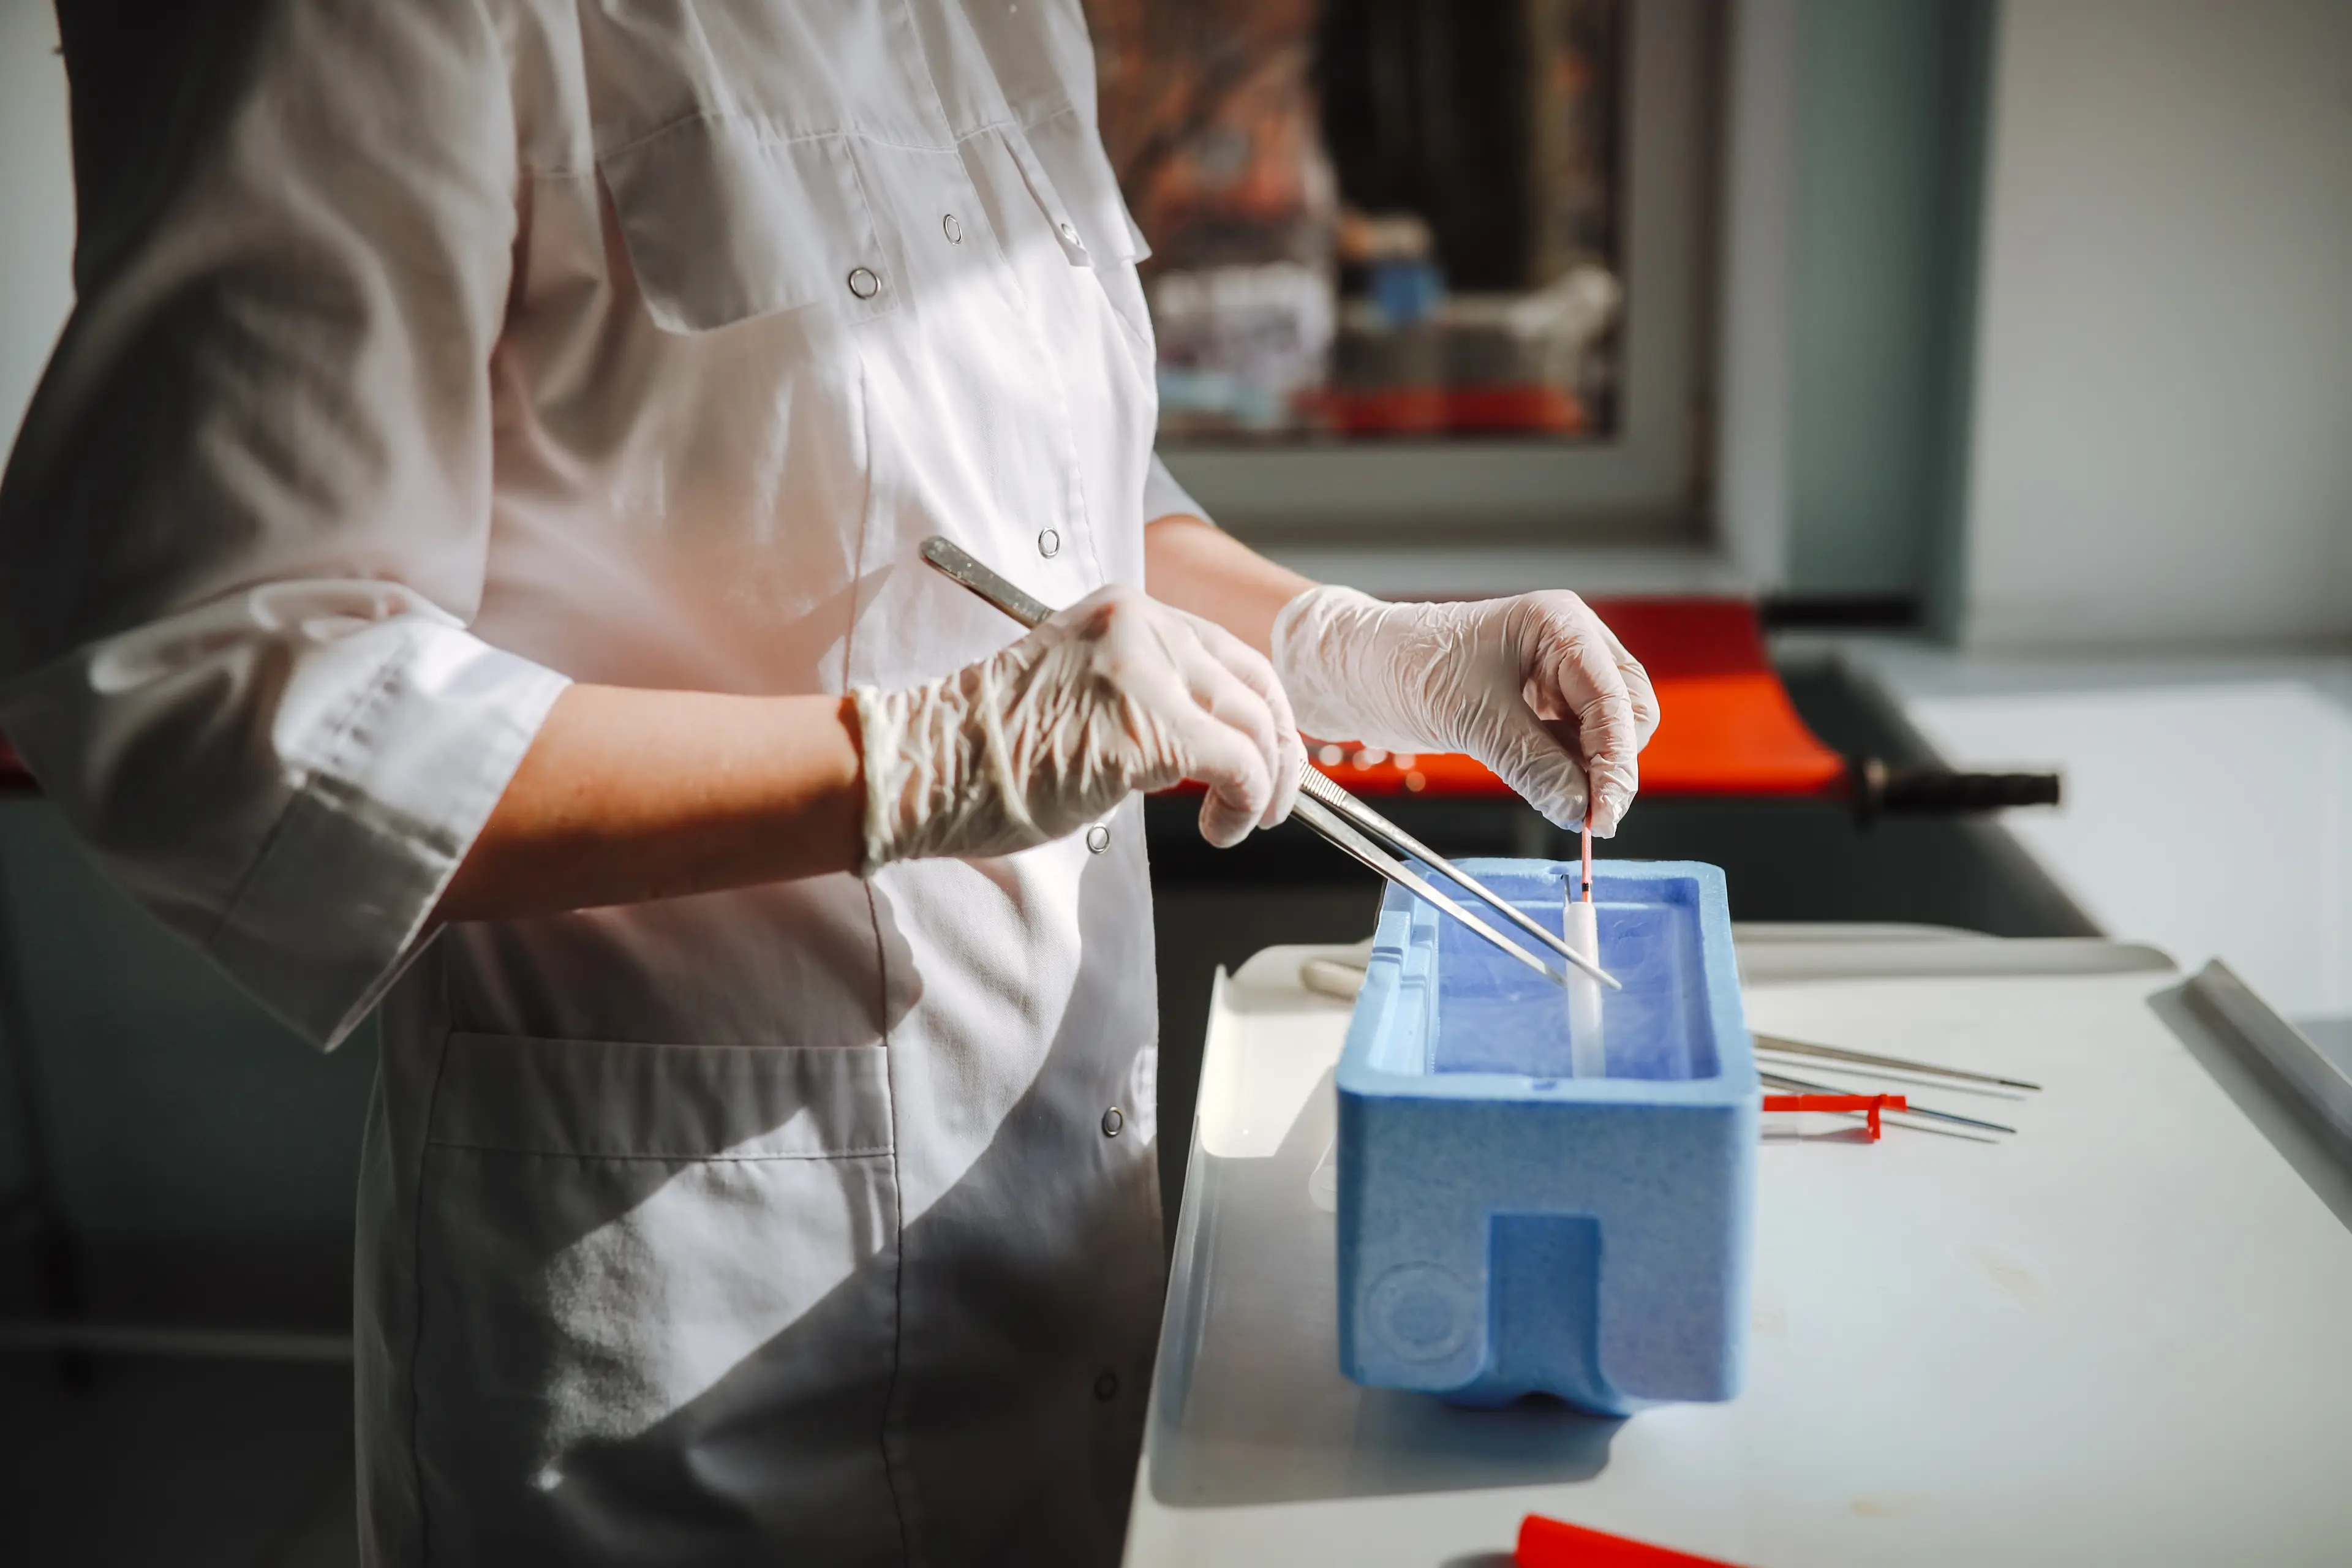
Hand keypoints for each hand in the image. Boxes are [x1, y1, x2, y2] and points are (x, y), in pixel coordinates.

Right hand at [855, 584, 1302, 868]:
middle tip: (1276, 798)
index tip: (1270, 754)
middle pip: (1255, 683)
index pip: (1228, 652)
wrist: (929, 766)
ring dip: (1266, 784)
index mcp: (1124, 609)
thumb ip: (1147, 695)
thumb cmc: (991, 749)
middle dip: (1281, 750)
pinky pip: (1238, 766)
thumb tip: (1210, 741)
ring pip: (1257, 725)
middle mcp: (1141, 623)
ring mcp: (1144, 670)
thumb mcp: (1082, 691)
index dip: (1262, 710)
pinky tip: (1222, 828)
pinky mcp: (1148, 726)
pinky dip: (1246, 805)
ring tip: (1242, 821)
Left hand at [1271, 586, 1658, 833]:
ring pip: (1604, 733)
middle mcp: (1567, 645)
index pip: (1614, 699)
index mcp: (1559, 625)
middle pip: (1626, 713)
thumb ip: (1533, 765)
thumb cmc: (1404, 666)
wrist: (1356, 670)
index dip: (1616, 762)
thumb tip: (1579, 811)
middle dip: (1613, 765)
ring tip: (1567, 806)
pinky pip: (1573, 744)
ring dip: (1591, 772)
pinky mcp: (1536, 705)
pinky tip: (1554, 793)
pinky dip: (1570, 772)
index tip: (1604, 815)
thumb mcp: (1472, 718)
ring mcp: (1554, 675)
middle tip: (1591, 817)